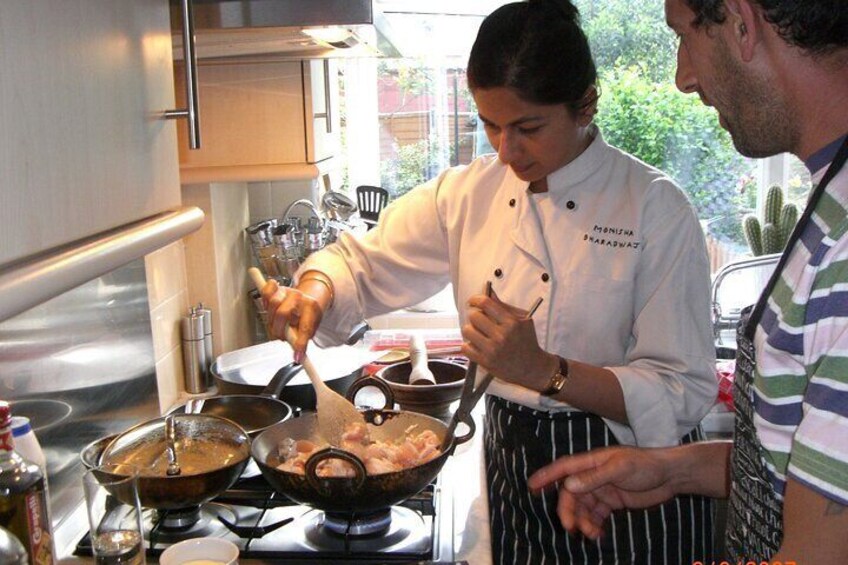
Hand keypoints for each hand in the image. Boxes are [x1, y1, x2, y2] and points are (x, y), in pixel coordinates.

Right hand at [260, 278, 323, 360]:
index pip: (305, 328)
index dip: (300, 343)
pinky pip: (267, 289)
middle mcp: (299, 297)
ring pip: (273, 303)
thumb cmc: (308, 315)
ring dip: (272, 319)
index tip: (297, 356)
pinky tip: (268, 308)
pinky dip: (265, 299)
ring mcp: (287, 291)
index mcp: (311, 307)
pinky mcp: (277, 288)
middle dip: (279, 331)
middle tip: (281, 337)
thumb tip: (297, 353)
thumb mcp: (311, 327)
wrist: (308, 299)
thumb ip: (302, 338)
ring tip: (276, 325)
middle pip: (282, 313)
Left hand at [462, 291, 553, 384]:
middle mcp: (501, 335)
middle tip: (479, 320)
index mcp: (511, 322)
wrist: (532, 367)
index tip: (473, 301)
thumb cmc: (527, 342)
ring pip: (467, 331)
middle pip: (474, 316)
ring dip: (470, 330)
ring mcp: (492, 350)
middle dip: (474, 316)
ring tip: (478, 333)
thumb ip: (504, 306)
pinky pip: (465, 347)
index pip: (485, 303)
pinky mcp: (486, 362)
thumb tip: (489, 293)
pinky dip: (468, 345)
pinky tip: (476, 345)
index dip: (475, 299)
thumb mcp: (523, 320)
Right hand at [527, 446, 676, 538]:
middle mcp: (593, 475)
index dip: (546, 476)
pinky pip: (595, 515)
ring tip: (591, 534)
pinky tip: (598, 534)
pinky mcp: (612, 502)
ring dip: (582, 521)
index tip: (531, 487)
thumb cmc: (645, 465)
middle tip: (570, 528)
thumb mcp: (619, 469)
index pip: (564, 468)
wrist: (670, 475)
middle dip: (568, 511)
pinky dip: (593, 525)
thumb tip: (568, 486)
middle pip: (571, 494)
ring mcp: (602, 489)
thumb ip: (594, 477)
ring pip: (582, 507)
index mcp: (591, 462)